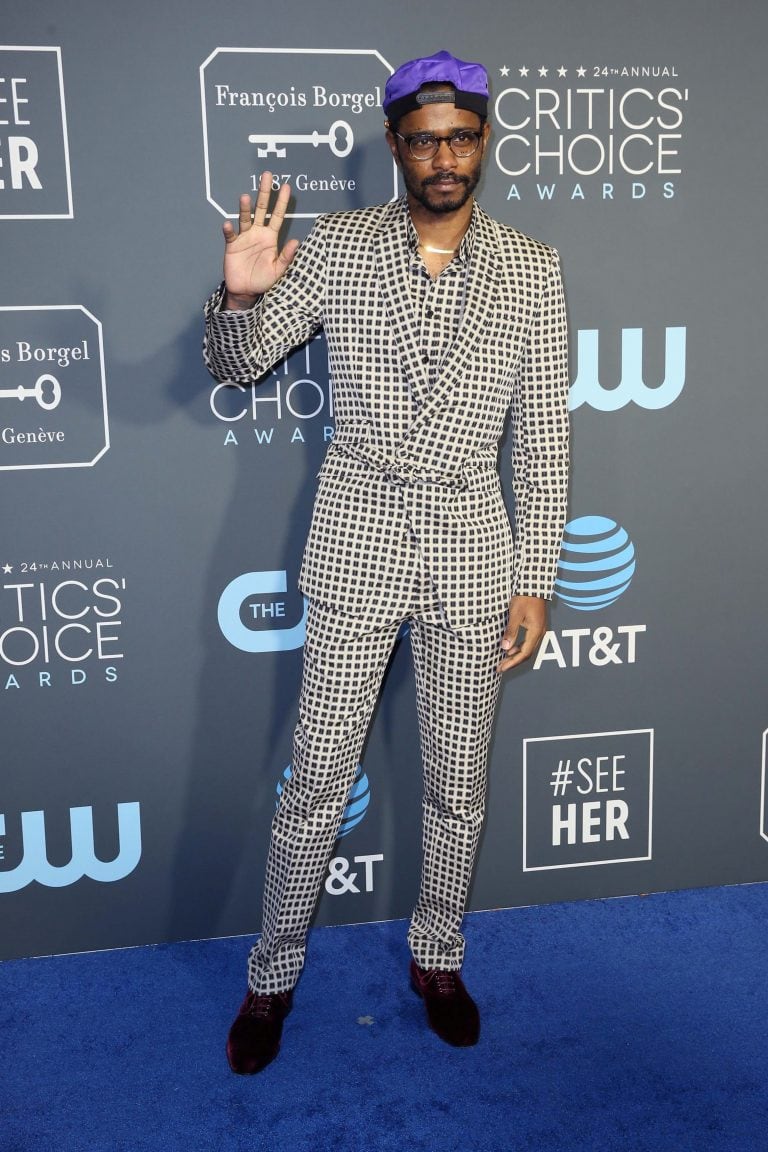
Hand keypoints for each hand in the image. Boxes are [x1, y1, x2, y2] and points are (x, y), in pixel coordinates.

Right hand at [221, 173, 299, 307]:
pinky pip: (230, 235)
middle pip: (261, 209)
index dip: (281, 202)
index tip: (286, 186)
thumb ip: (286, 256)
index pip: (278, 216)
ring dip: (245, 208)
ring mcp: (244, 237)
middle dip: (264, 193)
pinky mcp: (232, 245)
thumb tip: (297, 241)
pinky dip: (229, 230)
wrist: (246, 291)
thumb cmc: (263, 280)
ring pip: (245, 218)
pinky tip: (228, 224)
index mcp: (270, 237)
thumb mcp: (278, 270)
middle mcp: (257, 233)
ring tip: (245, 197)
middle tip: (267, 176)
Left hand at [497, 596, 547, 672]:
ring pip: (528, 648)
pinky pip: (528, 642)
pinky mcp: (536, 626)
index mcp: (536, 631)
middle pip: (527, 654)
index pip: (524, 653)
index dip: (512, 662)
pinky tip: (510, 649)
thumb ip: (511, 631)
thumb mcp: (515, 614)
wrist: (534, 585)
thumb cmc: (524, 597)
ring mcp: (539, 629)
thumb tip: (505, 648)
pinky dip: (519, 648)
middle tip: (500, 668)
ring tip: (503, 661)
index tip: (501, 668)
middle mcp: (540, 633)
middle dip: (513, 662)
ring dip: (516, 656)